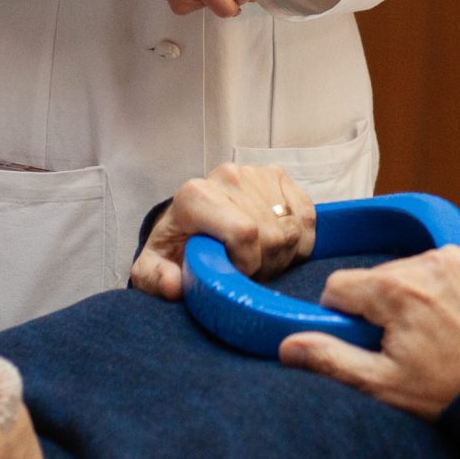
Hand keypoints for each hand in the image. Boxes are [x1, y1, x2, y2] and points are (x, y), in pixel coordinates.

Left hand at [129, 163, 316, 300]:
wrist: (189, 222)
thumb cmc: (175, 248)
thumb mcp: (152, 269)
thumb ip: (156, 278)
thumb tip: (173, 285)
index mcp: (194, 196)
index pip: (244, 232)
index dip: (247, 263)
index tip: (236, 275)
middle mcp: (226, 177)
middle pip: (271, 235)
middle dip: (264, 265)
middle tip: (248, 273)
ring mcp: (256, 173)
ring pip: (292, 227)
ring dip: (283, 255)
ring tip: (259, 261)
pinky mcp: (278, 176)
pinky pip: (307, 216)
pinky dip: (301, 240)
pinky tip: (279, 247)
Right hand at [278, 248, 459, 419]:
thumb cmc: (448, 396)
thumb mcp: (382, 385)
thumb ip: (330, 359)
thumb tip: (287, 345)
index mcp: (396, 289)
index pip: (340, 286)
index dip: (343, 317)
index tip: (364, 341)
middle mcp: (430, 263)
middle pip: (378, 278)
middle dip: (381, 308)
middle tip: (406, 347)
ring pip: (413, 272)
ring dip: (414, 298)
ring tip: (437, 339)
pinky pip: (449, 272)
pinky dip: (446, 293)